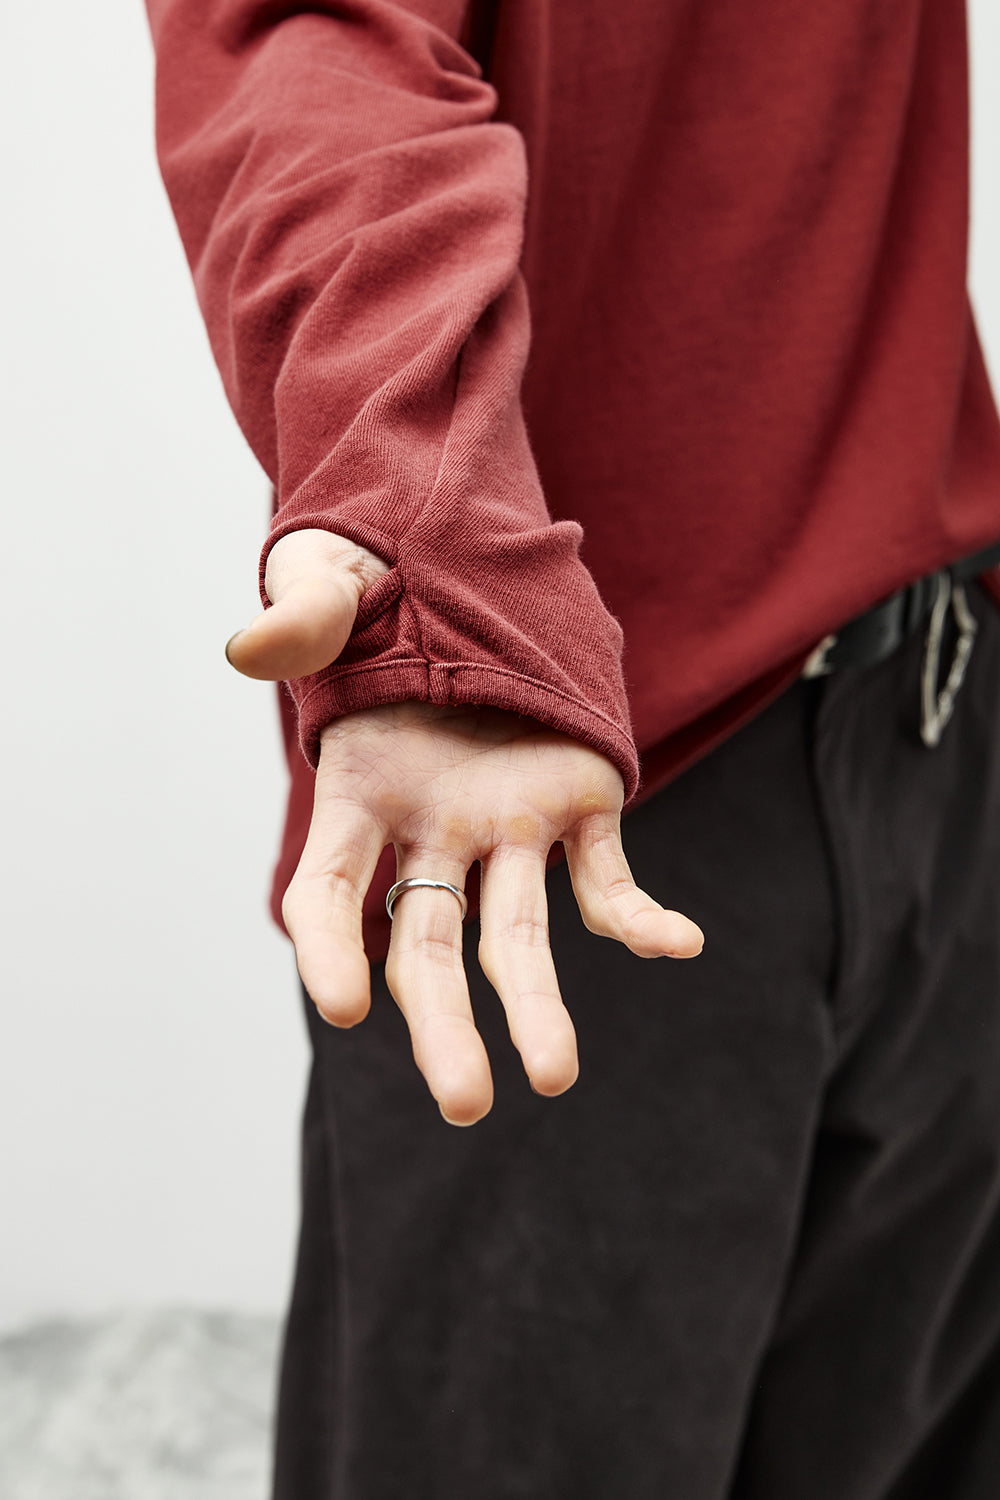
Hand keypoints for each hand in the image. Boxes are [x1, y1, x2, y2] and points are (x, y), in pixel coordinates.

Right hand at [227, 530, 703, 1124]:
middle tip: (466, 1104)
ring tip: (554, 1078)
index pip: (332, 890)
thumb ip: (303, 613)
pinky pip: (609, 876)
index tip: (341, 1007)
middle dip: (444, 1025)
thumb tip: (251, 647)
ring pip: (521, 932)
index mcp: (362, 793)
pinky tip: (680, 943)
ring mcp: (508, 825)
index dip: (329, 947)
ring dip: (540, 1005)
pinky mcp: (579, 804)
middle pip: (430, 946)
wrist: (469, 591)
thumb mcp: (335, 585)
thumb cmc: (382, 595)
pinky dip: (641, 915)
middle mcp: (433, 830)